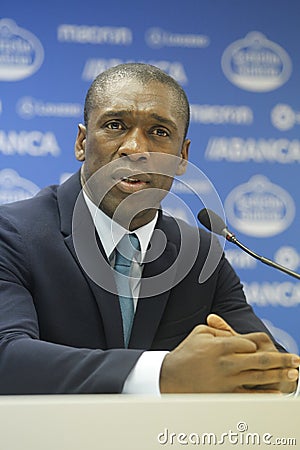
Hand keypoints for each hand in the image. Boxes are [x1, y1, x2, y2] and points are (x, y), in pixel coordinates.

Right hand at [159, 320, 299, 393]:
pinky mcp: (226, 394)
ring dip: (279, 374)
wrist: (170, 377)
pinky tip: (277, 392)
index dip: (255, 343)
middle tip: (296, 359)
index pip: (248, 342)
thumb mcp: (199, 333)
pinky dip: (265, 394)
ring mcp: (228, 380)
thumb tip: (235, 332)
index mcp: (220, 345)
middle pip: (261, 359)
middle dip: (281, 359)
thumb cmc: (186, 352)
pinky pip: (250, 395)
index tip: (257, 344)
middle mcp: (227, 362)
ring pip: (259, 376)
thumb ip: (219, 329)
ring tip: (293, 373)